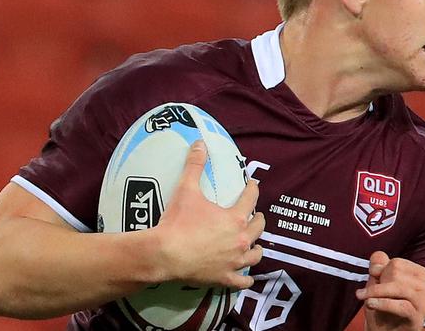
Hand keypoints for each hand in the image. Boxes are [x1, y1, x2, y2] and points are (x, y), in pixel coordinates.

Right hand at [150, 140, 264, 288]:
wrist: (165, 254)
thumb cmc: (178, 222)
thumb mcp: (187, 189)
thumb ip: (195, 165)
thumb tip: (200, 143)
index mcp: (236, 218)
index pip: (251, 198)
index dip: (253, 189)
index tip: (252, 184)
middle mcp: (241, 240)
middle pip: (259, 227)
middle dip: (258, 218)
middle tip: (254, 214)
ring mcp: (235, 261)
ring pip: (256, 255)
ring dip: (256, 247)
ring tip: (254, 243)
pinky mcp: (225, 278)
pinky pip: (243, 281)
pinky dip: (247, 278)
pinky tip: (247, 277)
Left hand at [356, 251, 424, 330]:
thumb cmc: (384, 305)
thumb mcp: (379, 281)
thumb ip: (379, 264)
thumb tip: (378, 256)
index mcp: (421, 274)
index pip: (396, 263)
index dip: (381, 271)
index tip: (374, 279)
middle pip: (396, 273)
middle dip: (378, 282)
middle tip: (368, 293)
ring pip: (397, 288)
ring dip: (376, 293)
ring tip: (365, 299)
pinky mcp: (419, 317)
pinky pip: (400, 306)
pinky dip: (382, 303)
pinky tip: (370, 304)